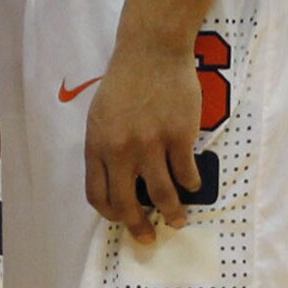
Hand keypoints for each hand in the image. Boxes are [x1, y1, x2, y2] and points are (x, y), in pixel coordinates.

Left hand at [84, 30, 201, 244]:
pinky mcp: (178, 136)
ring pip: (162, 194)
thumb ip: (105, 147)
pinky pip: (186, 174)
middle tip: (148, 237)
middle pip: (127, 203)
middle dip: (138, 226)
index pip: (97, 194)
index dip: (110, 214)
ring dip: (171, 213)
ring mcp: (151, 144)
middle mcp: (120, 150)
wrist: (151, 51)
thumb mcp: (100, 114)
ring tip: (178, 220)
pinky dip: (190, 185)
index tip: (121, 219)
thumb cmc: (124, 81)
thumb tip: (115, 180)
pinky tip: (191, 185)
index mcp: (96, 145)